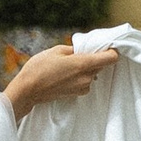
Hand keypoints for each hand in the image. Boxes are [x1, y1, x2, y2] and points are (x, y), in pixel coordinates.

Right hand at [3, 44, 118, 119]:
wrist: (28, 90)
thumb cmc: (39, 68)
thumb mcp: (56, 50)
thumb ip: (74, 49)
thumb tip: (83, 50)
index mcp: (84, 64)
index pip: (111, 58)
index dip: (112, 50)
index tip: (106, 46)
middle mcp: (87, 77)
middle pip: (101, 65)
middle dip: (94, 57)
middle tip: (79, 52)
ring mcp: (83, 87)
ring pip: (92, 73)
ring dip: (86, 67)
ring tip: (68, 64)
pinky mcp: (77, 94)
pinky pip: (85, 81)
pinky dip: (80, 76)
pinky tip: (65, 74)